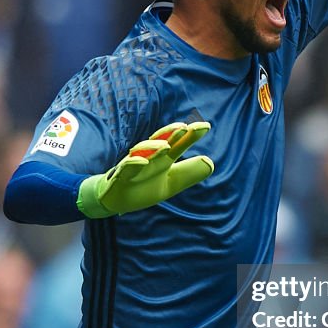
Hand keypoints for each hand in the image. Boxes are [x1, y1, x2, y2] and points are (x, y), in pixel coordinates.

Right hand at [77, 122, 213, 218]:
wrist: (117, 201)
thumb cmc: (145, 187)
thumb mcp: (172, 182)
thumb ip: (189, 173)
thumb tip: (210, 163)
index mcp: (163, 158)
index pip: (178, 143)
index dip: (191, 135)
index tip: (206, 127)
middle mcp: (149, 157)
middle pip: (160, 141)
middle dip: (171, 133)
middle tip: (184, 127)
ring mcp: (134, 165)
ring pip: (142, 152)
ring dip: (153, 147)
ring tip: (166, 146)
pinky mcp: (120, 176)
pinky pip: (125, 168)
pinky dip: (133, 164)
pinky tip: (142, 162)